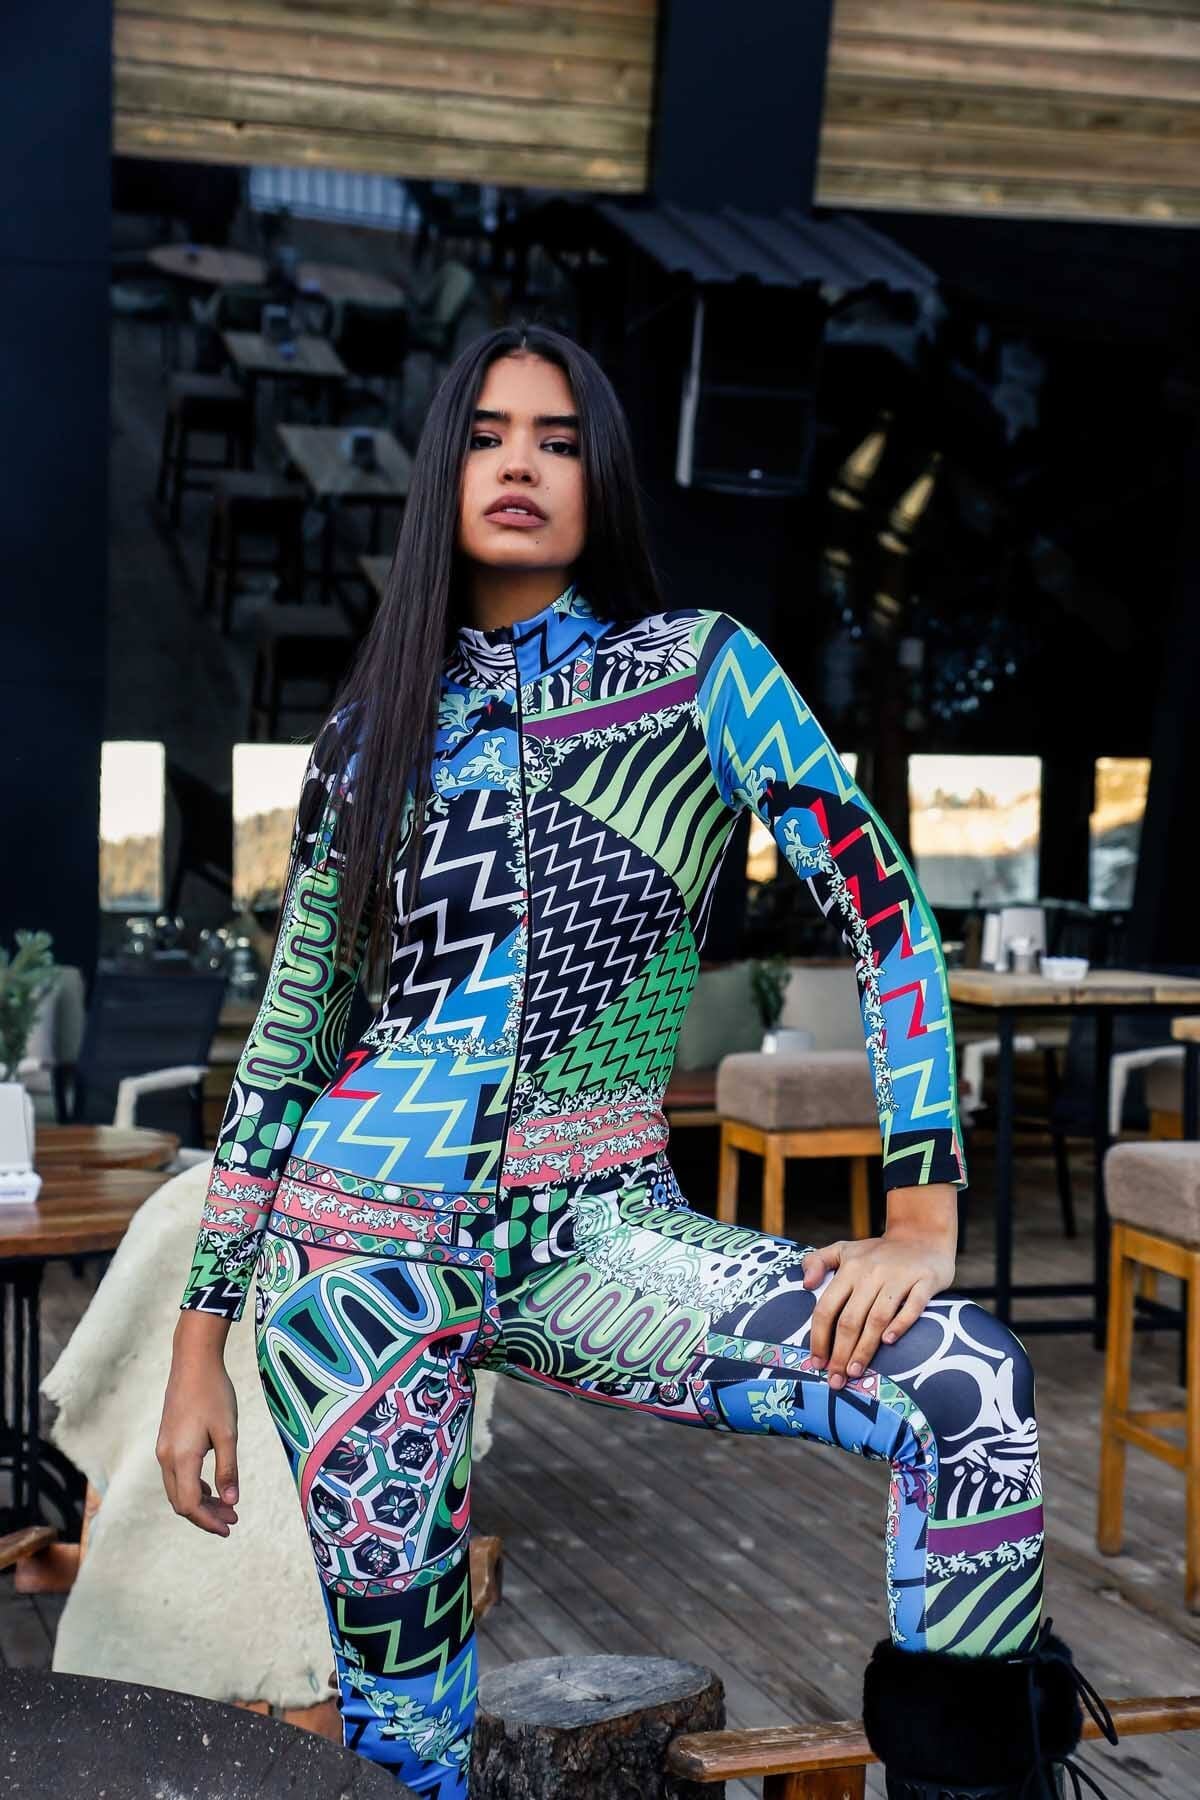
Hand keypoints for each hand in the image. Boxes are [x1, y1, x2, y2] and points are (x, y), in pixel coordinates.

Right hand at [156, 1324, 240, 1536]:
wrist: (193, 1362)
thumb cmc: (214, 1394)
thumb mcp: (228, 1432)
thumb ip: (229, 1468)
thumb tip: (231, 1502)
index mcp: (181, 1457)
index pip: (190, 1504)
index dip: (208, 1521)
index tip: (230, 1528)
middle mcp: (166, 1457)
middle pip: (181, 1502)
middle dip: (205, 1516)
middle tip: (233, 1519)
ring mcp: (163, 1449)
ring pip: (177, 1490)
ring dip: (200, 1502)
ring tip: (227, 1507)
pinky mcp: (166, 1441)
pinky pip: (176, 1476)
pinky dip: (193, 1487)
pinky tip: (212, 1487)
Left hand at [802, 1205, 956, 1389]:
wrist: (923, 1235)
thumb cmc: (878, 1252)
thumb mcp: (844, 1249)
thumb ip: (818, 1261)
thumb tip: (805, 1285)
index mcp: (849, 1268)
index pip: (827, 1307)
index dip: (818, 1337)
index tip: (816, 1363)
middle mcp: (872, 1273)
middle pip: (850, 1319)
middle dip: (839, 1353)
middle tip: (836, 1380)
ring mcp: (899, 1277)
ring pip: (877, 1317)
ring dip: (864, 1348)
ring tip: (855, 1372)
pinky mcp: (925, 1281)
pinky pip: (912, 1306)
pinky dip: (900, 1324)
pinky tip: (889, 1343)